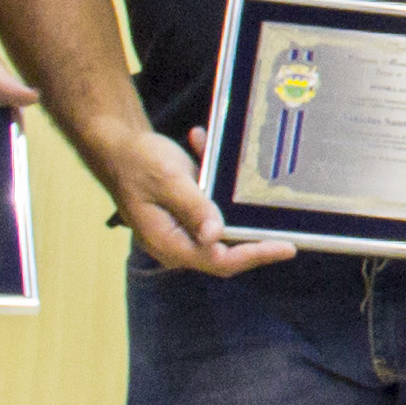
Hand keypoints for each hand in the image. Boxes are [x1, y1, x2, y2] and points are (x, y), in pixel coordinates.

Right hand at [99, 123, 289, 275]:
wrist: (116, 147)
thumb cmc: (135, 163)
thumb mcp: (167, 181)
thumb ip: (194, 207)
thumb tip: (215, 235)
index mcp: (170, 243)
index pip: (220, 260)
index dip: (256, 255)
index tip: (287, 247)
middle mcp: (179, 242)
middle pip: (228, 247)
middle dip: (254, 229)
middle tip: (289, 219)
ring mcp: (185, 227)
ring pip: (223, 221)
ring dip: (230, 193)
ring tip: (215, 152)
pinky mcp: (190, 212)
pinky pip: (213, 204)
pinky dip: (214, 177)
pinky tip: (201, 144)